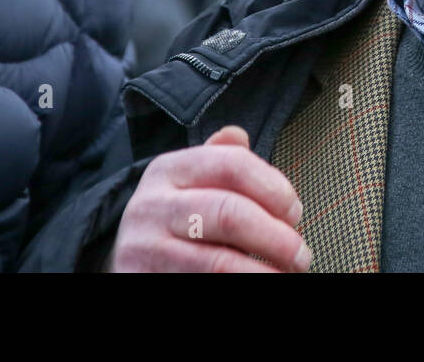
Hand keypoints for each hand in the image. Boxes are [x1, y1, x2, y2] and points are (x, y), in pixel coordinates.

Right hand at [107, 125, 310, 271]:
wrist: (122, 261)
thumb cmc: (173, 220)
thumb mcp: (187, 182)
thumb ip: (219, 160)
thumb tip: (240, 135)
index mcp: (168, 169)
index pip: (231, 164)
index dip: (274, 188)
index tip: (295, 212)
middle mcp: (151, 206)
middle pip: (230, 214)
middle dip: (276, 237)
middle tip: (300, 255)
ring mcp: (145, 249)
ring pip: (219, 262)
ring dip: (263, 273)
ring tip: (285, 275)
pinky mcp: (143, 281)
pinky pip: (203, 284)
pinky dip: (239, 287)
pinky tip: (257, 284)